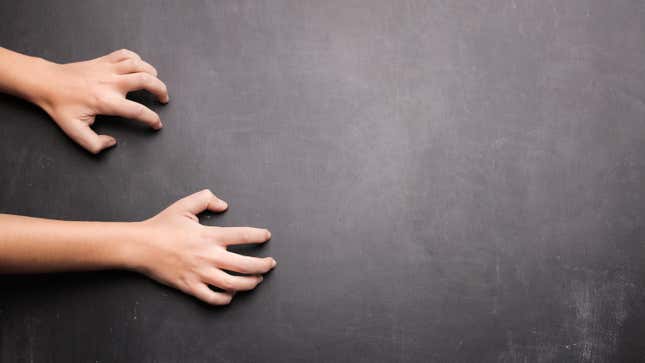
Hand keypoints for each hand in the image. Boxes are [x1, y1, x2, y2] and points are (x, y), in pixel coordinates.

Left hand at [33, 49, 168, 153]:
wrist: (47, 82)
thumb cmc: (60, 106)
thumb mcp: (74, 131)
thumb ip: (94, 144)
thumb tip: (112, 142)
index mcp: (106, 102)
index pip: (138, 110)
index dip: (152, 119)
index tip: (156, 124)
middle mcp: (110, 83)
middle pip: (146, 80)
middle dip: (161, 90)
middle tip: (163, 98)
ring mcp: (108, 69)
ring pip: (139, 65)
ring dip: (152, 73)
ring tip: (155, 82)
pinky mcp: (103, 60)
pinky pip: (126, 55)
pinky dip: (137, 59)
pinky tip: (139, 67)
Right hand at [129, 190, 276, 304]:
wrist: (139, 246)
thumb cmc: (162, 225)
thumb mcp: (184, 205)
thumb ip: (206, 199)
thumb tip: (224, 205)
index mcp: (210, 235)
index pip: (243, 235)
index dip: (259, 235)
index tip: (266, 236)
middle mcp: (208, 256)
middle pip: (245, 265)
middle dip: (263, 265)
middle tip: (270, 264)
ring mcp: (200, 273)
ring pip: (233, 284)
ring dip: (250, 283)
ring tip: (257, 279)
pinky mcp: (190, 287)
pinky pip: (213, 298)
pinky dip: (226, 298)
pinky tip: (231, 293)